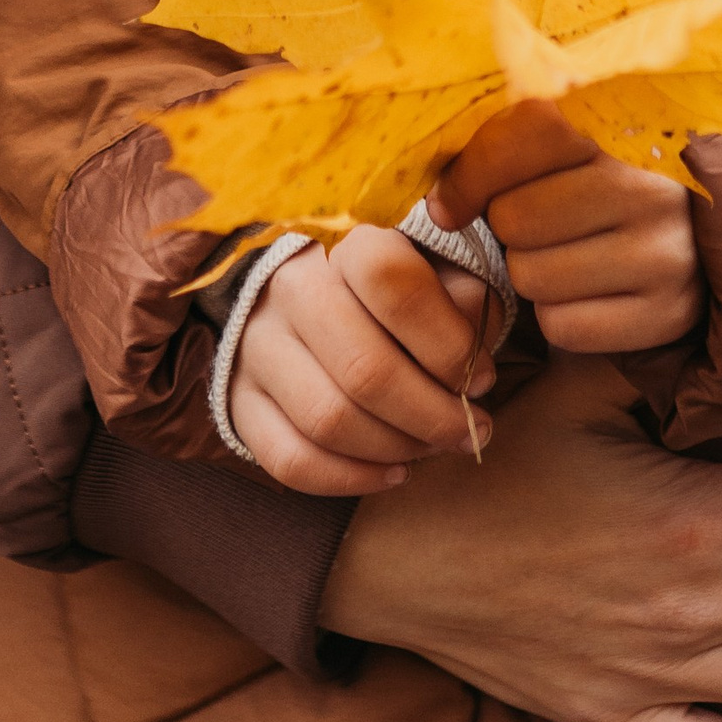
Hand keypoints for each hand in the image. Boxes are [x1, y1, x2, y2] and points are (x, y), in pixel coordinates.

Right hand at [224, 229, 494, 495]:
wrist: (301, 291)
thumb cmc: (389, 286)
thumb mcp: (434, 269)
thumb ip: (463, 300)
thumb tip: (474, 368)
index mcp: (344, 242)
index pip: (393, 281)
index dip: (449, 342)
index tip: (482, 377)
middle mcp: (290, 288)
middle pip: (364, 368)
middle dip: (432, 415)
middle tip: (472, 431)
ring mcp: (257, 346)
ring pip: (329, 420)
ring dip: (397, 448)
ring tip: (434, 447)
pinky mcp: (240, 400)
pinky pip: (291, 460)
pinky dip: (351, 479)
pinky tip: (394, 471)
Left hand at [432, 99, 701, 352]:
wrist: (701, 242)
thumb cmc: (605, 189)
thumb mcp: (569, 149)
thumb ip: (505, 150)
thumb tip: (437, 203)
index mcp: (623, 128)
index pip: (526, 133)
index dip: (471, 173)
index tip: (449, 202)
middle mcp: (650, 189)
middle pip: (515, 217)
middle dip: (509, 229)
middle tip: (540, 225)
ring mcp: (665, 254)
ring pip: (532, 276)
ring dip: (531, 273)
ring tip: (566, 255)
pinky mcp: (668, 314)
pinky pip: (562, 327)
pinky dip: (559, 317)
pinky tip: (587, 293)